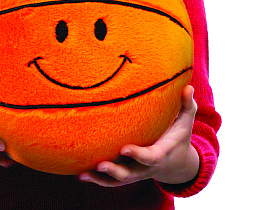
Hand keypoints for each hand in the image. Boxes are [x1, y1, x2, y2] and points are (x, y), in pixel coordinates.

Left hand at [79, 85, 199, 186]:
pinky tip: (81, 175)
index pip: (150, 157)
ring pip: (118, 181)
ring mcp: (136, 173)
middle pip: (131, 174)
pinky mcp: (128, 174)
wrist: (177, 164)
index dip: (138, 155)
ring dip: (101, 179)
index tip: (124, 148)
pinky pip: (112, 182)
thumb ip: (187, 105)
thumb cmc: (179, 136)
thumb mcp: (186, 121)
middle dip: (115, 171)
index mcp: (161, 153)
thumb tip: (188, 87)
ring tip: (84, 174)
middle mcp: (147, 167)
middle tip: (101, 164)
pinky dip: (98, 180)